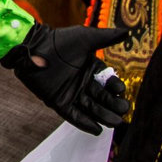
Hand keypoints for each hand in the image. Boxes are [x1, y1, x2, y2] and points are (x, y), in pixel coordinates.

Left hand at [0, 22, 132, 134]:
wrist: (33, 48)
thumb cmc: (58, 41)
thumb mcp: (85, 38)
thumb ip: (106, 37)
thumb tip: (128, 32)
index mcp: (90, 69)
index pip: (108, 82)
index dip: (115, 87)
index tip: (121, 90)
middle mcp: (83, 83)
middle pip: (102, 98)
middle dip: (114, 105)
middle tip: (123, 110)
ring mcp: (71, 94)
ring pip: (91, 108)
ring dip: (103, 116)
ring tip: (115, 122)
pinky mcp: (59, 103)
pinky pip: (74, 116)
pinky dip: (85, 123)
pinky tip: (97, 130)